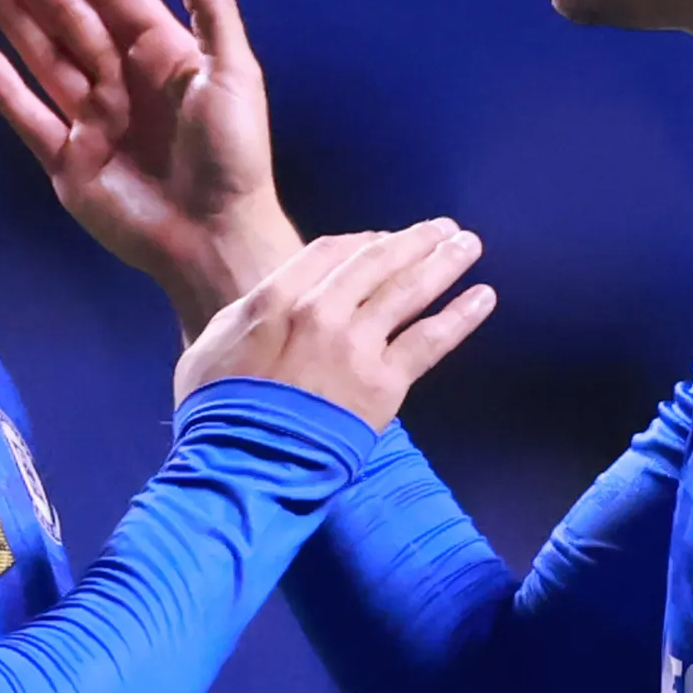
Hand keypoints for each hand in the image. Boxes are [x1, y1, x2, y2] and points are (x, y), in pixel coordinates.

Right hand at [0, 0, 297, 333]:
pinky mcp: (69, 163)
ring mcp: (93, 121)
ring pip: (46, 57)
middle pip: (70, 17)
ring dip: (17, 18)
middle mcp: (123, 80)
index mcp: (163, 55)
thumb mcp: (233, 74)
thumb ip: (210, 9)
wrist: (213, 239)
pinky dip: (8, 90)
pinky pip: (31, 118)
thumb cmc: (230, 155)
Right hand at [171, 222, 493, 429]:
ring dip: (443, 262)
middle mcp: (322, 309)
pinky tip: (484, 295)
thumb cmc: (214, 413)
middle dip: (413, 241)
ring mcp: (357, 343)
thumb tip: (262, 309)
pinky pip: (431, 341)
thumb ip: (244, 318)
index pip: (330, 253)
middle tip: (442, 229)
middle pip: (377, 261)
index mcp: (277, 296)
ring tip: (469, 245)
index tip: (384, 240)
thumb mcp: (207, 348)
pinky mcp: (385, 382)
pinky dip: (461, 316)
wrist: (243, 463)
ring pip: (409, 290)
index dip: (363, 243)